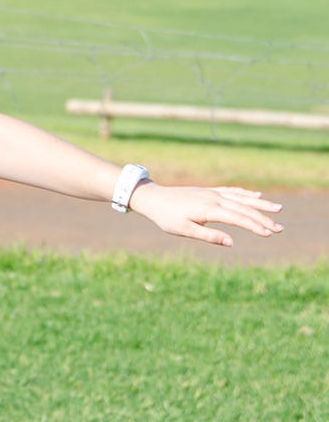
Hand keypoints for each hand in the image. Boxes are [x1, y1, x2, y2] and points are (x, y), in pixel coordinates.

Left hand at [129, 182, 283, 246]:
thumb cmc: (166, 217)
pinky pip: (232, 191)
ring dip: (260, 204)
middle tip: (280, 229)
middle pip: (244, 208)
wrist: (153, 197)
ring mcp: (212, 193)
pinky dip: (245, 193)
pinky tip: (256, 194)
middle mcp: (214, 198)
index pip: (237, 218)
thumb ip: (209, 235)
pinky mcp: (209, 191)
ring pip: (241, 198)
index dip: (254, 226)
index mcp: (208, 209)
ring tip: (278, 209)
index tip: (268, 234)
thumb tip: (231, 242)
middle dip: (263, 218)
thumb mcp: (184, 230)